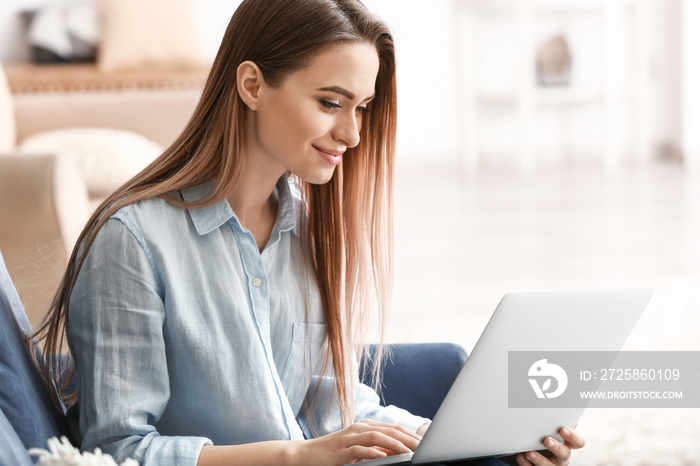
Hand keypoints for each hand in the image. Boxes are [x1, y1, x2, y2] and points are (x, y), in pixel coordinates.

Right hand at [292, 419, 420, 465]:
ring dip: (395, 444)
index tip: (424, 443)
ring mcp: (350, 437)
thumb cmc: (334, 453)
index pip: (394, 428)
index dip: (410, 434)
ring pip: (377, 437)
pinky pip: (360, 450)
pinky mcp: (342, 450)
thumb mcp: (358, 449)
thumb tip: (397, 452)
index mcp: (365, 426)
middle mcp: (360, 428)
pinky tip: (384, 457)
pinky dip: (374, 453)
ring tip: (409, 452)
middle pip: (390, 430)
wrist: (306, 454)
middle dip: (408, 439)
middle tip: (423, 448)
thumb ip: (376, 448)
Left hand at [514, 427, 585, 465]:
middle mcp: (562, 456)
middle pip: (565, 454)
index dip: (573, 437)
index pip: (579, 442)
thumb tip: (555, 406)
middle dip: (556, 447)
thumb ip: (552, 422)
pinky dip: (526, 464)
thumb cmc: (540, 434)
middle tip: (546, 440)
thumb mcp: (547, 428)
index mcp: (567, 443)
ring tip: (529, 452)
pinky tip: (520, 457)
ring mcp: (552, 465)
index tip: (563, 429)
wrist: (524, 448)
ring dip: (539, 459)